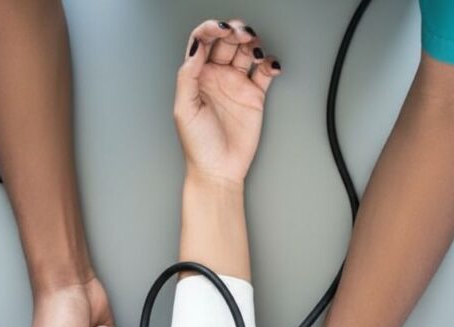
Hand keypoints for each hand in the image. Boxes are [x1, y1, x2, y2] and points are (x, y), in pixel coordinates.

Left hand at [175, 18, 281, 184]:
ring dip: (251, 42)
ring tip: (254, 47)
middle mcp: (216, 76)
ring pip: (245, 51)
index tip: (220, 29)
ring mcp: (236, 84)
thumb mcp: (184, 109)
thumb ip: (188, 76)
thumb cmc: (198, 145)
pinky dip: (269, 63)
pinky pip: (264, 72)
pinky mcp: (254, 95)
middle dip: (234, 31)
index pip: (202, 42)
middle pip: (226, 41)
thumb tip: (196, 48)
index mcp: (196, 76)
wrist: (219, 170)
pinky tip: (269, 64)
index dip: (210, 29)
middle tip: (242, 34)